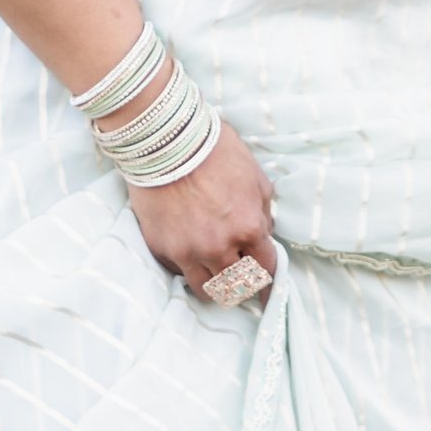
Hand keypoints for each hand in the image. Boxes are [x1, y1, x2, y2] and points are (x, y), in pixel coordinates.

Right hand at [127, 119, 278, 300]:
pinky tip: (191, 256)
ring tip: (217, 278)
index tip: (266, 284)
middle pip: (238, 285)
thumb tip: (263, 233)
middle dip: (243, 283)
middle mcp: (219, 247)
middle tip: (241, 280)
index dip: (268, 276)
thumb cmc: (215, 151)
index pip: (265, 268)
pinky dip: (189, 269)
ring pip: (207, 290)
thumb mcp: (255, 178)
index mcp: (248, 228)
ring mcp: (188, 251)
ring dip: (216, 286)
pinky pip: (179, 273)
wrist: (165, 140)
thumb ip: (263, 212)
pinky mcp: (162, 248)